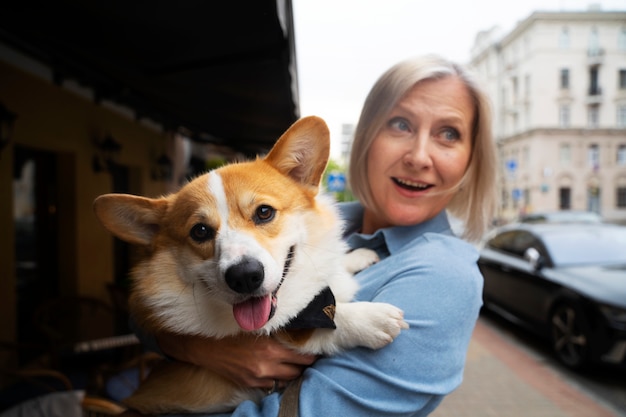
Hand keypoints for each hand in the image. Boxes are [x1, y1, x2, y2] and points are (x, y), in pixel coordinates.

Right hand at [156, 332, 316, 389]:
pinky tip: (277, 372)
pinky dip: (277, 379)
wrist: (206, 347)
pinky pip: (272, 386)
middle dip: (305, 365)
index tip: (317, 350)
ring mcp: (258, 377)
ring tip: (295, 365)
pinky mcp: (250, 384)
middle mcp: (267, 366)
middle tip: (309, 358)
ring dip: (292, 373)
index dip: (312, 354)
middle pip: (298, 371)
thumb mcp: (257, 329)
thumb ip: (276, 334)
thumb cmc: (231, 333)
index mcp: (271, 349)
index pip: (302, 357)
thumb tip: (295, 333)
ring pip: (287, 380)